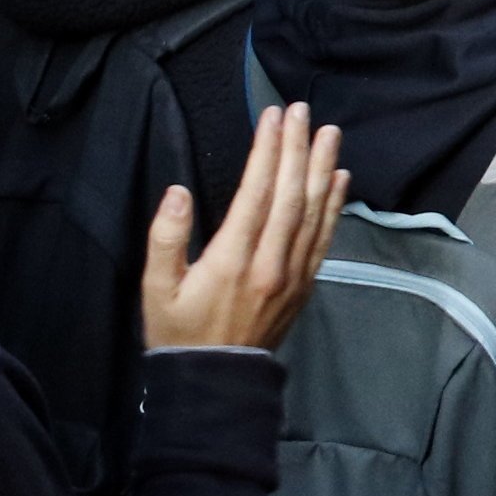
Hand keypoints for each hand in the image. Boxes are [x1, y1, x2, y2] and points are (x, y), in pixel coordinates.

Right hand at [141, 103, 343, 351]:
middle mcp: (271, 263)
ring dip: (322, 169)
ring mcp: (293, 275)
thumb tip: (178, 192)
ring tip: (328, 133)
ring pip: (314, 213)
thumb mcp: (156, 289)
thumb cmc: (179, 334)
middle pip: (291, 195)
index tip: (271, 117)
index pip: (257, 193)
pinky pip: (324, 238)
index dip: (266, 152)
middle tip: (301, 110)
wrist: (215, 385)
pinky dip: (334, 206)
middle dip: (297, 149)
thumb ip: (165, 239)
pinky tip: (338, 179)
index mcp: (233, 260)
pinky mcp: (304, 285)